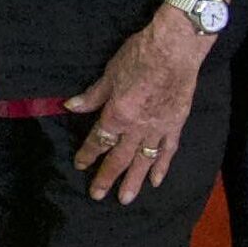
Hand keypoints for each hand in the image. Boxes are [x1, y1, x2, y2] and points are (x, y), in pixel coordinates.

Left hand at [68, 12, 213, 205]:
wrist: (175, 48)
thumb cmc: (140, 55)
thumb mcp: (109, 74)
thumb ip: (92, 95)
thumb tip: (71, 106)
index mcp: (117, 114)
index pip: (98, 140)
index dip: (87, 154)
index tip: (80, 165)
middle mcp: (136, 127)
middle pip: (119, 158)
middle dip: (106, 177)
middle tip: (97, 195)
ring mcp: (158, 128)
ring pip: (143, 161)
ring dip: (133, 181)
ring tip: (125, 199)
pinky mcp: (176, 124)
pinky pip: (168, 151)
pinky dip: (162, 167)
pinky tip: (156, 181)